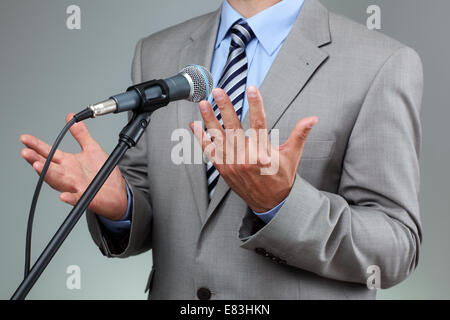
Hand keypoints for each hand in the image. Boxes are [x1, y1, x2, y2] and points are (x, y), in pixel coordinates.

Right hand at [20, 113, 127, 219]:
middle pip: (48, 166)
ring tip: (38, 165)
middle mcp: (68, 174)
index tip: (25, 138)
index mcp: (68, 162)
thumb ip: (81, 135)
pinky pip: (75, 198)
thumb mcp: (92, 149)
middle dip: (36, 159)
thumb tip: (73, 118)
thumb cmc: (103, 173)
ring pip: (57, 180)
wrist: (117, 192)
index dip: (36, 145)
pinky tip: (63, 196)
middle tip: (26, 152)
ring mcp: (75, 186)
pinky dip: (68, 197)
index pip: (49, 152)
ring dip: (47, 174)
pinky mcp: (85, 197)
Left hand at [190, 86, 316, 212]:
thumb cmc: (281, 178)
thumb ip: (300, 135)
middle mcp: (246, 158)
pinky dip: (202, 138)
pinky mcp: (224, 169)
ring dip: (210, 120)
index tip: (252, 89)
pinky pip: (210, 152)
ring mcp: (232, 164)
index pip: (260, 123)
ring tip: (203, 103)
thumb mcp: (292, 156)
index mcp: (264, 153)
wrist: (270, 203)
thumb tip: (313, 119)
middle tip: (217, 91)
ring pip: (219, 138)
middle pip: (234, 127)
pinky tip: (195, 125)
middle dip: (225, 107)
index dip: (256, 104)